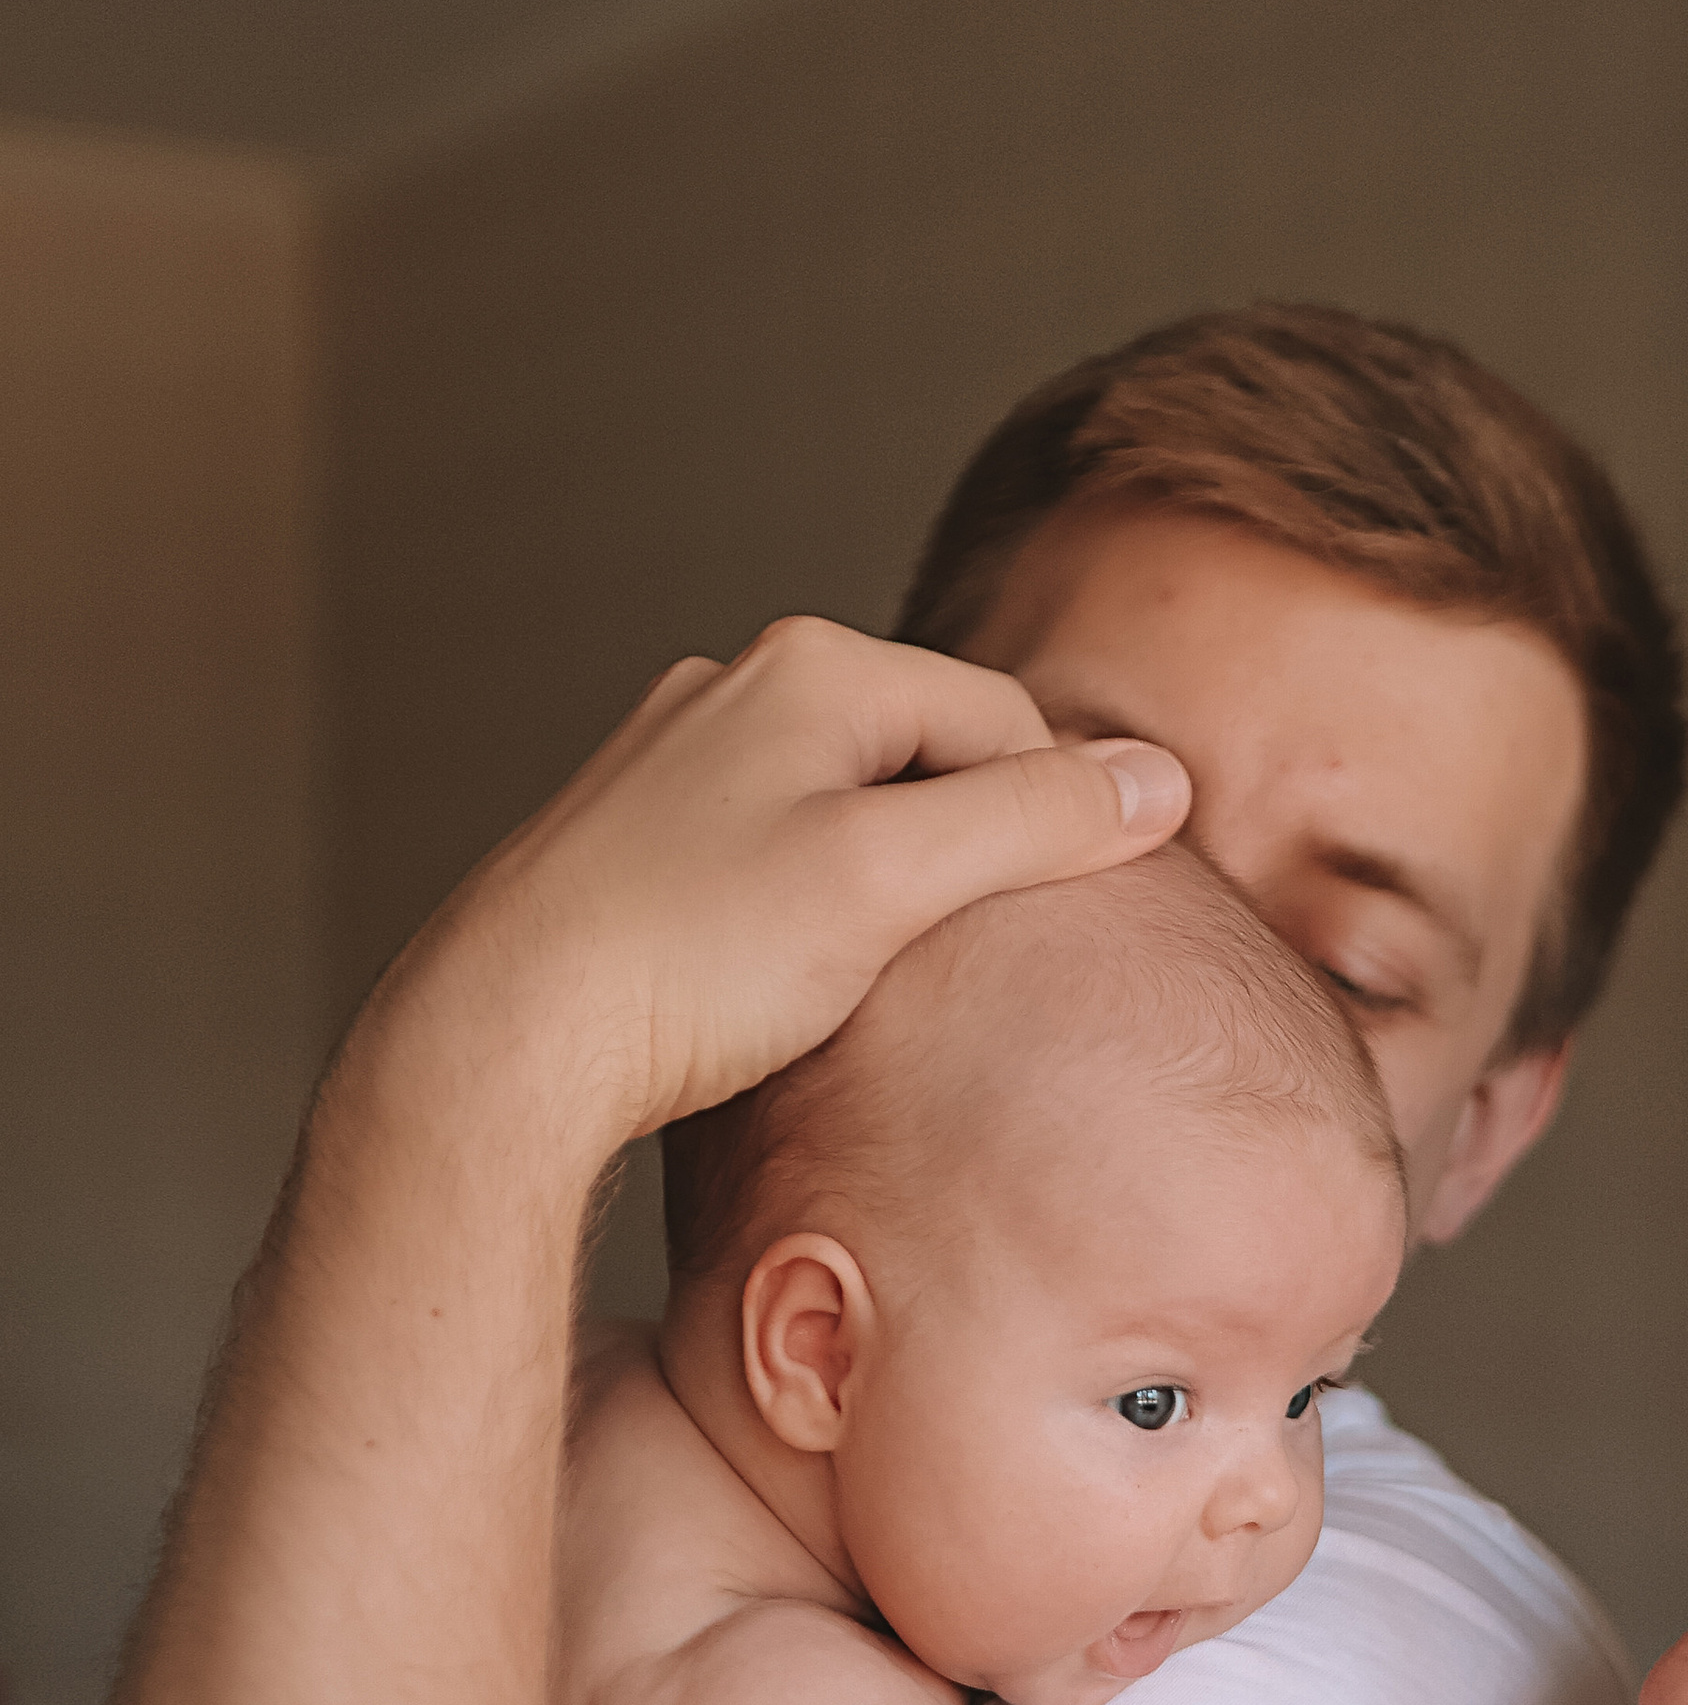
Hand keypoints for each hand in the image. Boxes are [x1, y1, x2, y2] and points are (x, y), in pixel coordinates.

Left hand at [363, 618, 1190, 1149]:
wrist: (507, 1036)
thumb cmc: (692, 959)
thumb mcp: (890, 881)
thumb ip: (1034, 822)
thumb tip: (1162, 782)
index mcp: (812, 668)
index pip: (1005, 721)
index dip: (1062, 822)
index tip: (1080, 927)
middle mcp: (736, 687)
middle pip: (927, 757)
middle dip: (972, 852)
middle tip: (981, 965)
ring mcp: (679, 762)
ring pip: (849, 808)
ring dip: (895, 886)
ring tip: (888, 983)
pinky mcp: (637, 840)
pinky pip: (777, 853)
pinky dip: (816, 908)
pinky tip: (798, 986)